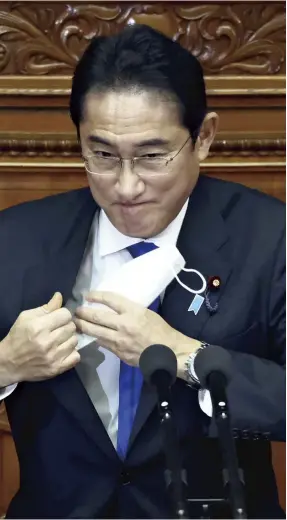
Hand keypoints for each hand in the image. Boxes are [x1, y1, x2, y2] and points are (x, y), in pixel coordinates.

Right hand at [0, 292, 79, 386]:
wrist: (9, 363)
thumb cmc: (18, 337)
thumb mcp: (26, 317)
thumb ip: (46, 307)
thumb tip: (59, 296)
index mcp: (39, 327)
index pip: (66, 314)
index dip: (62, 314)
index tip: (57, 318)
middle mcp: (48, 342)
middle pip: (72, 327)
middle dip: (66, 326)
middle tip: (58, 329)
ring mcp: (54, 357)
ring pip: (75, 341)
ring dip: (69, 339)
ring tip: (59, 340)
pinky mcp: (57, 369)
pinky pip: (76, 356)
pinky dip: (71, 353)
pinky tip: (62, 351)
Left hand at [74, 291, 199, 376]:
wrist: (169, 353)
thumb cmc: (161, 330)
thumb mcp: (147, 313)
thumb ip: (129, 311)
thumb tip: (113, 309)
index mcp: (133, 311)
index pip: (110, 300)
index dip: (96, 296)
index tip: (88, 295)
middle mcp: (124, 325)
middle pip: (96, 317)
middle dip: (83, 313)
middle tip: (76, 310)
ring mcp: (119, 340)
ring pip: (95, 332)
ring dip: (83, 326)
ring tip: (77, 322)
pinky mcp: (118, 353)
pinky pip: (102, 343)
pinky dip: (95, 338)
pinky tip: (90, 335)